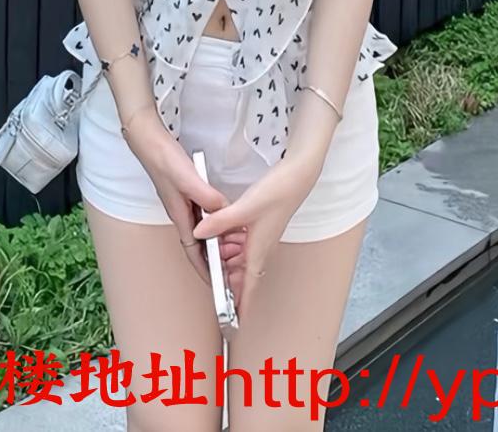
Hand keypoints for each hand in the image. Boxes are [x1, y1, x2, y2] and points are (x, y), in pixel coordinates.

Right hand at [123, 108, 238, 290]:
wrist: (148, 140)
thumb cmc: (163, 159)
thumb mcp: (189, 179)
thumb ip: (206, 197)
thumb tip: (223, 214)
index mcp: (180, 216)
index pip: (194, 253)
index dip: (206, 270)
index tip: (219, 285)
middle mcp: (181, 214)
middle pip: (201, 244)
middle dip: (217, 257)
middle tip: (237, 262)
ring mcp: (183, 203)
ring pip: (204, 229)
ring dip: (219, 238)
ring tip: (238, 240)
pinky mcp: (186, 191)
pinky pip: (204, 213)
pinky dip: (216, 219)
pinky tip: (226, 214)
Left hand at [191, 154, 319, 314]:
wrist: (297, 176)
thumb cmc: (279, 193)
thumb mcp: (244, 208)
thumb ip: (219, 222)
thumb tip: (199, 232)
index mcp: (258, 251)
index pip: (249, 287)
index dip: (241, 306)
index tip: (234, 322)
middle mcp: (261, 248)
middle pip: (240, 273)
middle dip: (225, 276)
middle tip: (209, 272)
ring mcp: (261, 237)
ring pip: (239, 256)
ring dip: (226, 255)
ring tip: (212, 245)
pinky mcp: (260, 226)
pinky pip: (242, 241)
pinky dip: (230, 240)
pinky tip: (222, 228)